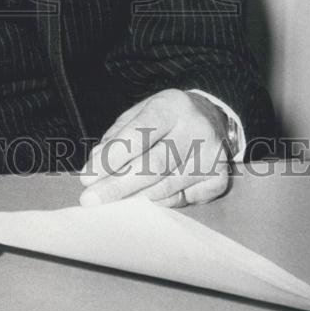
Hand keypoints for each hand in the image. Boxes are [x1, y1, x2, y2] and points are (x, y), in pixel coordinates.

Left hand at [79, 89, 230, 208]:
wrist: (211, 116)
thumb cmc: (166, 117)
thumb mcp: (140, 113)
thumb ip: (116, 137)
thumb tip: (95, 166)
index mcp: (171, 106)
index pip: (139, 134)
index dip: (112, 158)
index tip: (88, 177)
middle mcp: (196, 129)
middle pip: (153, 164)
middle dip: (118, 185)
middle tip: (91, 199)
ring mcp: (212, 155)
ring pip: (167, 185)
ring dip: (135, 198)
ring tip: (111, 204)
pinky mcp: (220, 177)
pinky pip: (186, 199)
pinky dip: (163, 202)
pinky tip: (147, 200)